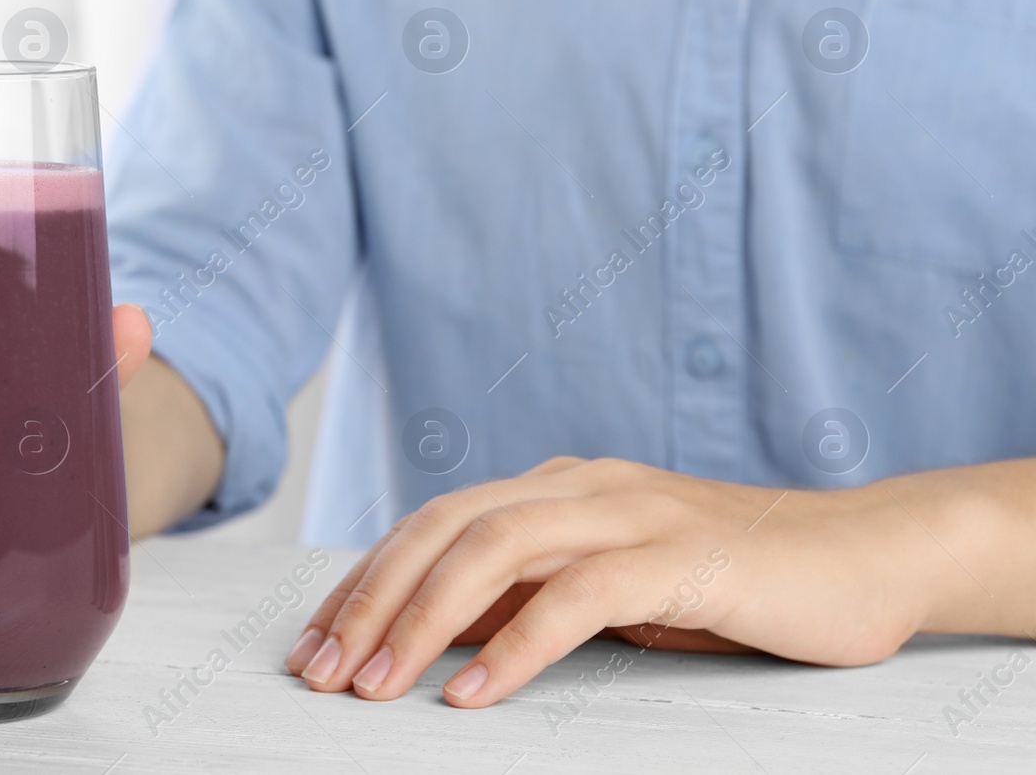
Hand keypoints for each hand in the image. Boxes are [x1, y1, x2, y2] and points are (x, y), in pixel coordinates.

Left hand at [284, 456, 926, 707]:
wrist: (863, 555)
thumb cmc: (731, 579)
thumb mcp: (610, 585)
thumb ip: (530, 593)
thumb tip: (439, 632)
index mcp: (555, 488)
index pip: (433, 524)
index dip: (364, 580)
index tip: (315, 642)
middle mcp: (579, 486)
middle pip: (444, 528)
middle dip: (370, 598)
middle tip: (321, 669)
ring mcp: (629, 512)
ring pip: (494, 549)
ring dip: (422, 619)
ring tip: (376, 684)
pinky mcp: (681, 554)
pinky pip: (578, 594)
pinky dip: (516, 644)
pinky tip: (474, 691)